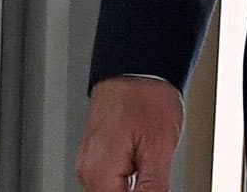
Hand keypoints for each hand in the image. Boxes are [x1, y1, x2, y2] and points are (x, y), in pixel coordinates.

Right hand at [76, 75, 184, 190]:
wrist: (136, 66)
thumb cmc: (146, 97)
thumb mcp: (159, 148)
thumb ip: (152, 189)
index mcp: (99, 172)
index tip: (154, 184)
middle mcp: (87, 169)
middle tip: (154, 174)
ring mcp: (89, 161)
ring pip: (112, 191)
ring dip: (131, 189)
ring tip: (150, 167)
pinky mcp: (96, 155)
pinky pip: (110, 181)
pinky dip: (127, 181)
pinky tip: (143, 168)